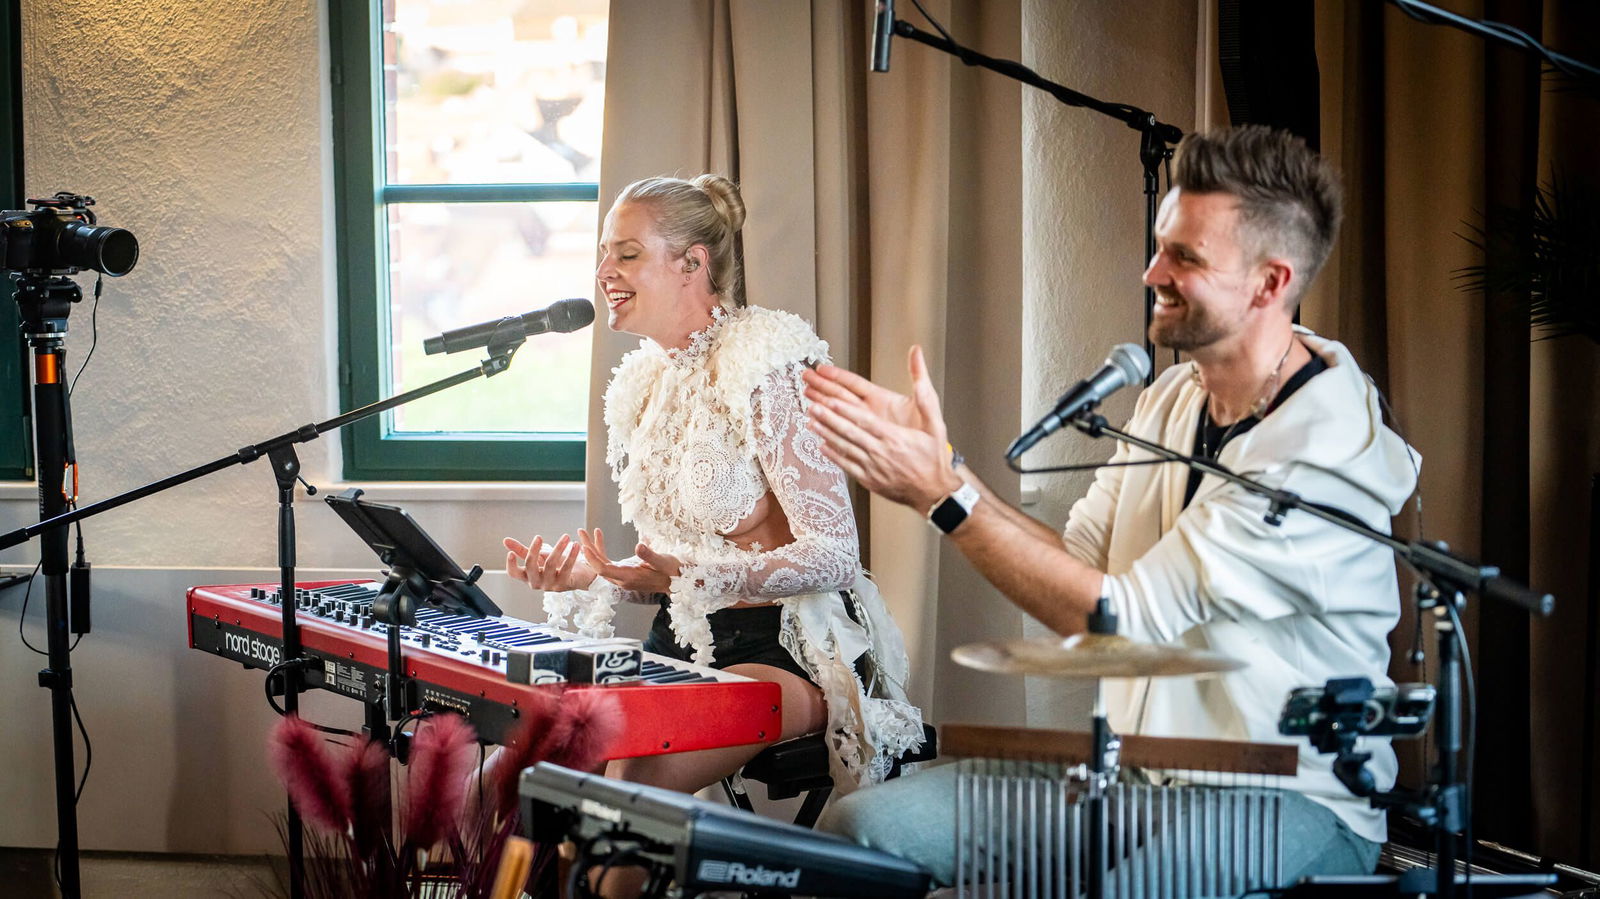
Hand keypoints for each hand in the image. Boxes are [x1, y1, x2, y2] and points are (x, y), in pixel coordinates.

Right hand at [504, 533, 594, 592]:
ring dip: (558, 548)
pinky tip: (576, 545)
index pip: (514, 574)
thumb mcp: (537, 557)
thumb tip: (505, 540)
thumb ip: (521, 550)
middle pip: (531, 566)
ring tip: (566, 536)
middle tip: (538, 537)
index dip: (510, 565)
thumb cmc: (554, 566)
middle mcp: (537, 582)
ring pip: (550, 564)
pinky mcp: (564, 584)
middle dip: (533, 550)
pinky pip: (566, 568)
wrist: (577, 577)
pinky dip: (572, 555)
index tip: (510, 553)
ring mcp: (550, 585)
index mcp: (528, 576)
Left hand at [577, 528, 678, 594]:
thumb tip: (639, 544)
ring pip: (602, 564)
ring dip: (593, 549)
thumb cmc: (672, 571)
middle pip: (599, 567)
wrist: (677, 581)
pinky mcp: (625, 573)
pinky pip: (608, 563)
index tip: (585, 547)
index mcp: (630, 578)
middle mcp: (623, 579)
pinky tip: (599, 536)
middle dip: (588, 550)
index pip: (605, 570)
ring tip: (585, 532)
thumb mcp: (663, 561)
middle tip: (580, 532)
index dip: (594, 560)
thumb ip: (650, 554)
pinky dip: (602, 551)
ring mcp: (623, 577)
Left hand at [803, 345, 961, 510]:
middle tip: (812, 406)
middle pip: (850, 433)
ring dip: (827, 435)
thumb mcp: (936, 425)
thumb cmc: (935, 459)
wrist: (935, 493)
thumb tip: (919, 371)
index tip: (830, 400)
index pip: (865, 421)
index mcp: (895, 438)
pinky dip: (833, 456)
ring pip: (845, 449)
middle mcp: (881, 453)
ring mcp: (873, 469)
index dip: (845, 411)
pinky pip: (847, 467)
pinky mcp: (869, 481)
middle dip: (829, 419)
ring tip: (811, 422)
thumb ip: (925, 397)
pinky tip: (822, 447)